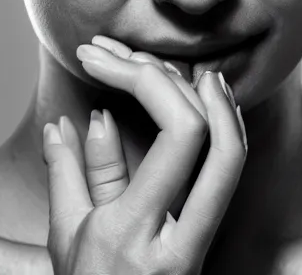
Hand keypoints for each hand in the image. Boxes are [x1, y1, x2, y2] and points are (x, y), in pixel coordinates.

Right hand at [44, 37, 245, 274]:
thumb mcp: (67, 241)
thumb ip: (74, 175)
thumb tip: (76, 117)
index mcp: (136, 235)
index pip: (179, 136)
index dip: (145, 78)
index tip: (99, 58)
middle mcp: (180, 241)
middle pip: (217, 139)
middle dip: (185, 82)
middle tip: (144, 56)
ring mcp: (201, 246)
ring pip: (233, 157)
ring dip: (216, 103)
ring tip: (188, 69)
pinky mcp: (210, 243)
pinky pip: (227, 176)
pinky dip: (221, 131)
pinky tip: (204, 106)